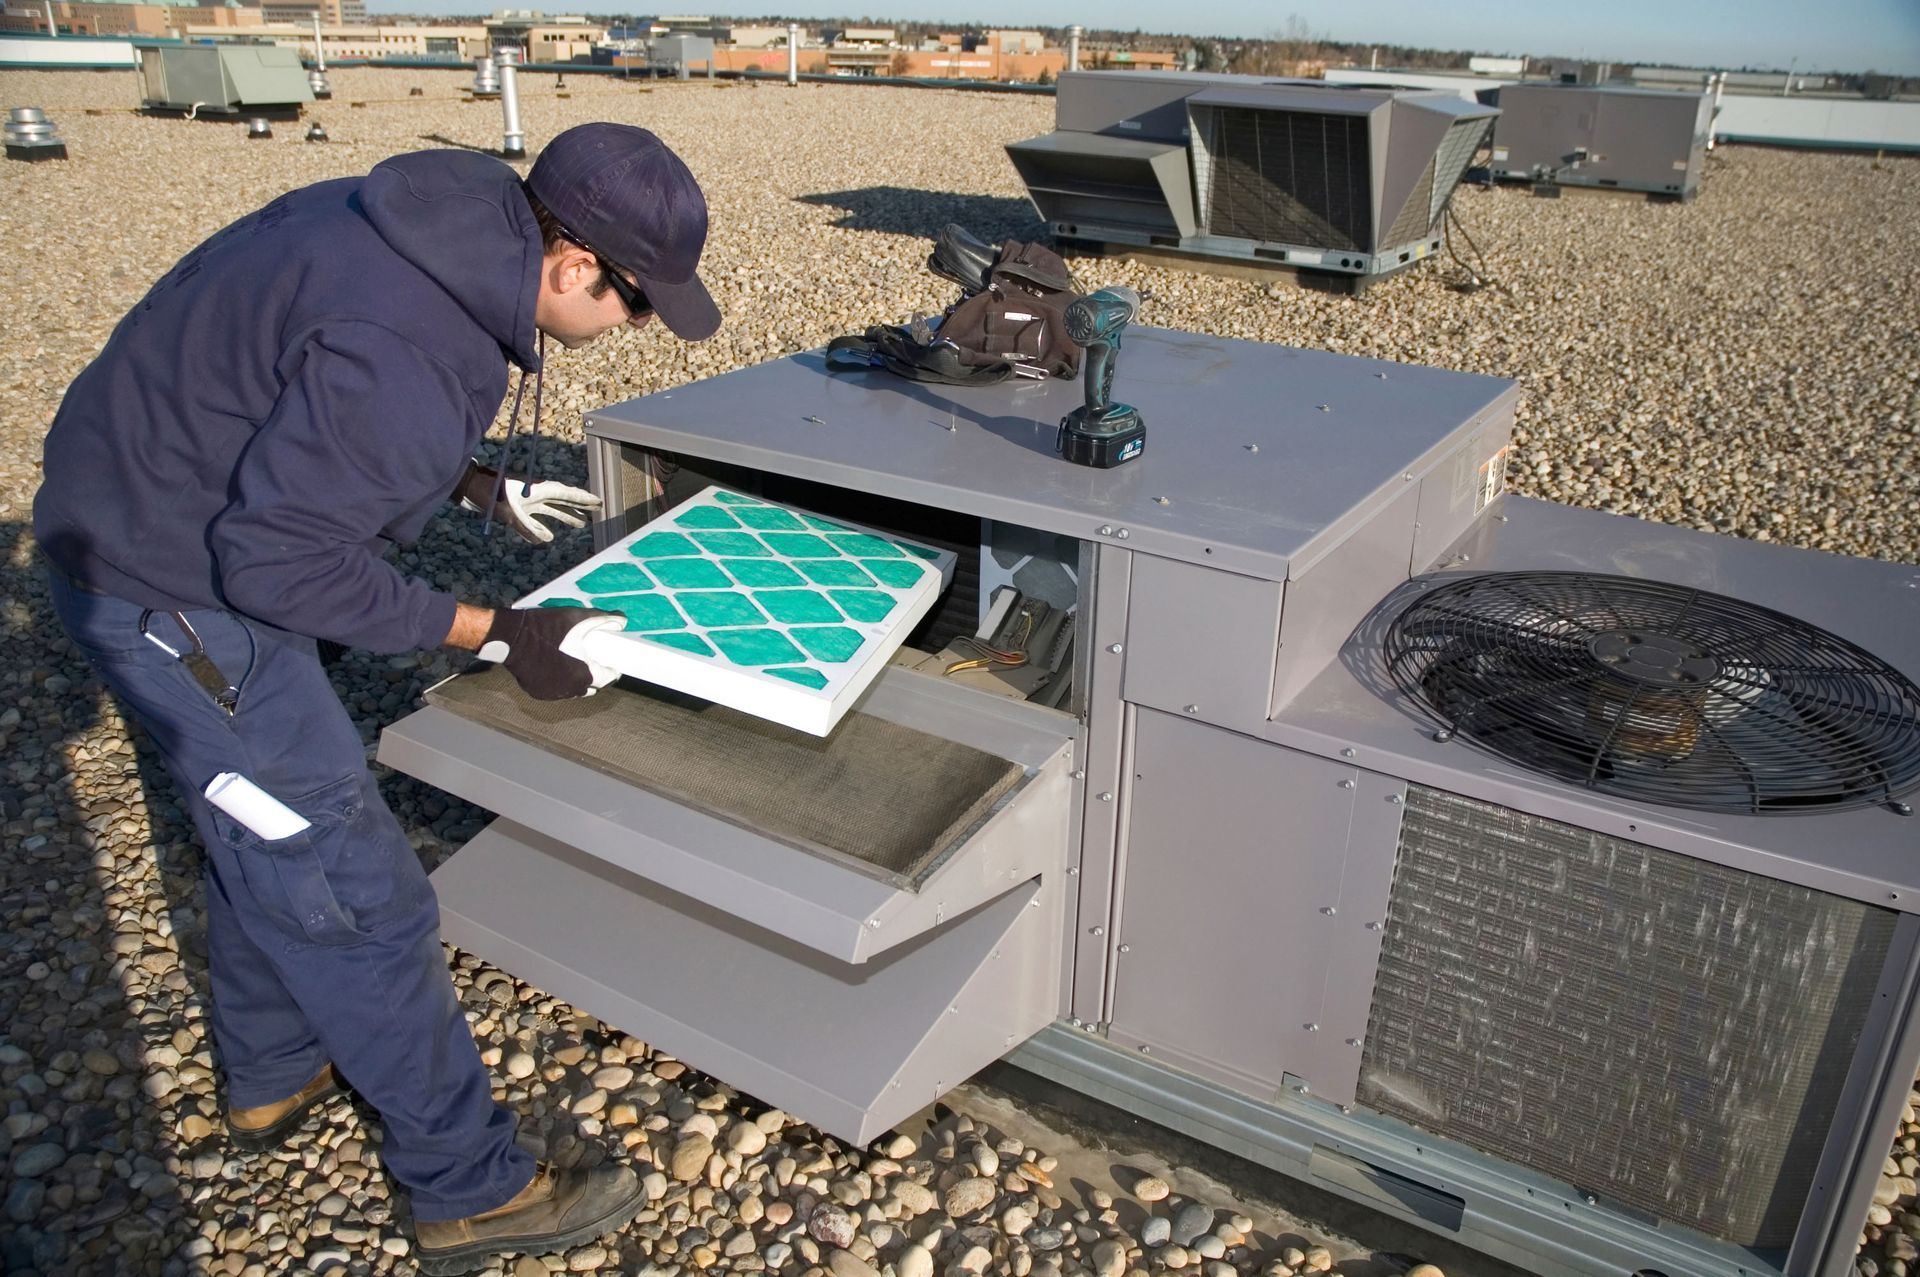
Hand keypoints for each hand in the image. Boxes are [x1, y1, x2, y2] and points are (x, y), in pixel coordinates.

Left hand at [456, 462, 601, 544]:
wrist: (468, 487)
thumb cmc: (488, 493)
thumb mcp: (508, 511)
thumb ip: (526, 526)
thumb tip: (544, 541)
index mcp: (537, 489)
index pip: (565, 494)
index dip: (582, 498)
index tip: (598, 501)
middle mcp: (535, 494)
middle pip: (562, 500)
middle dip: (579, 506)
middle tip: (597, 509)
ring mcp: (526, 501)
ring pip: (551, 510)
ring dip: (565, 517)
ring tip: (581, 524)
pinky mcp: (516, 509)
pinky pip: (535, 520)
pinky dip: (543, 528)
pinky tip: (548, 537)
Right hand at [477, 606, 622, 699]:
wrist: (512, 637)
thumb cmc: (547, 628)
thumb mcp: (578, 618)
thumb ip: (603, 619)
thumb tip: (622, 620)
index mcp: (585, 675)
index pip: (609, 677)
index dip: (612, 667)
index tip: (609, 658)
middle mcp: (571, 690)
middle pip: (593, 685)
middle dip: (595, 673)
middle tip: (591, 657)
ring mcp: (553, 694)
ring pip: (574, 690)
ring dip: (578, 679)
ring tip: (574, 661)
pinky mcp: (538, 693)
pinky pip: (556, 690)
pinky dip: (559, 681)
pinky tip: (556, 666)